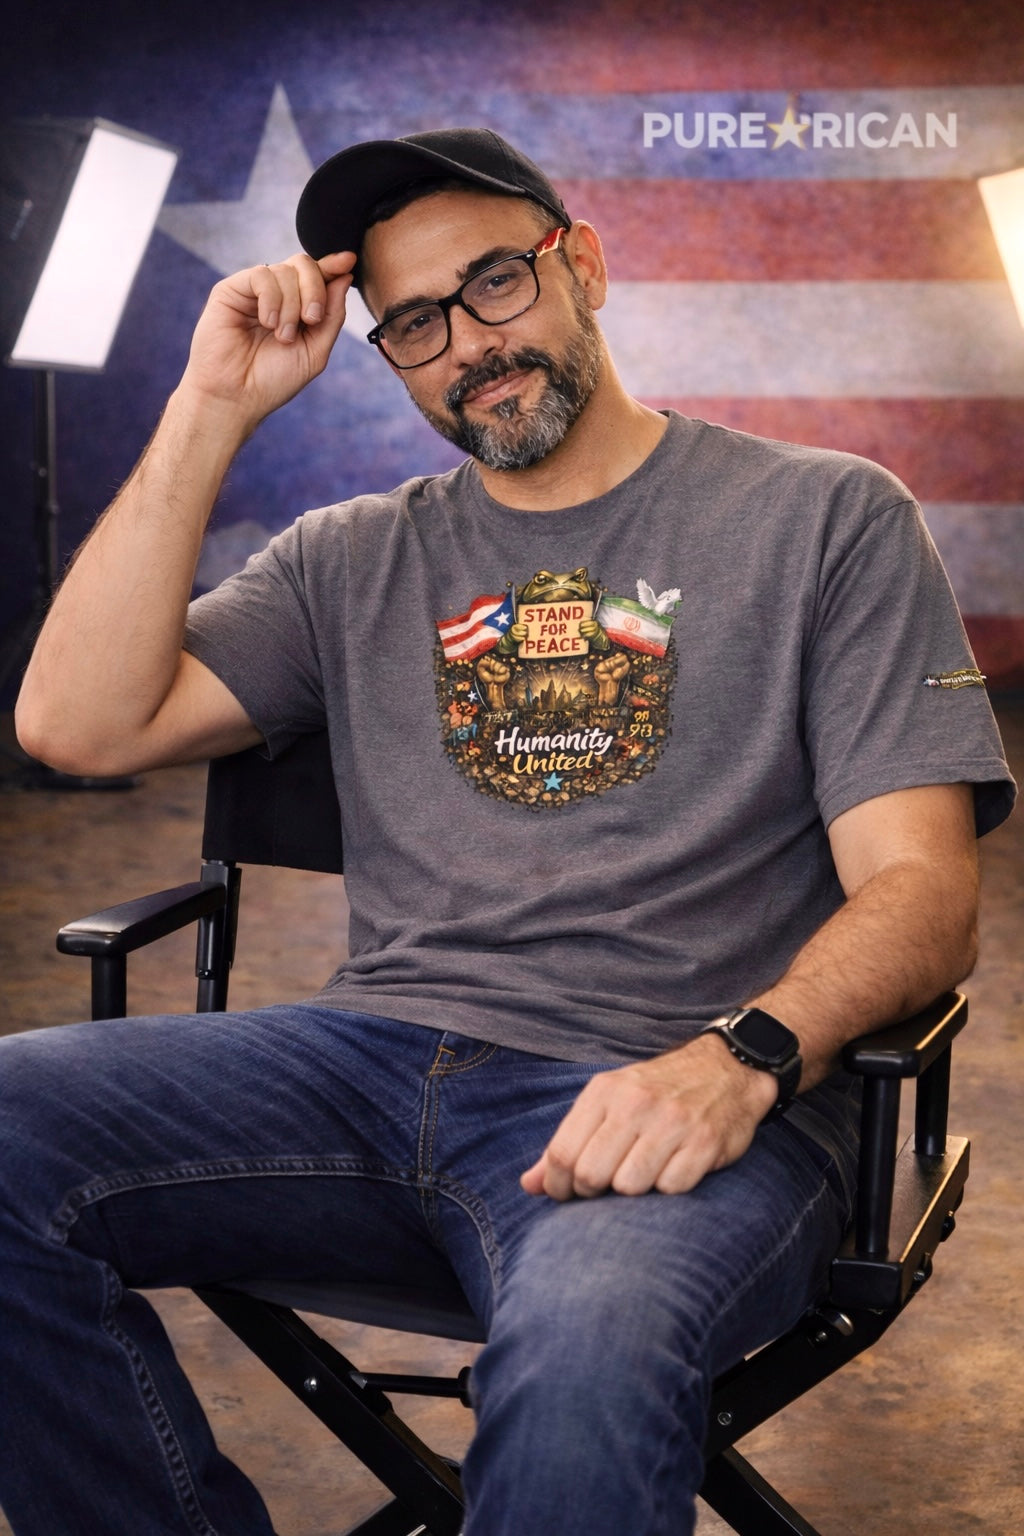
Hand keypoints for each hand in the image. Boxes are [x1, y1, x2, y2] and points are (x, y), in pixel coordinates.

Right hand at [181, 251, 355, 425]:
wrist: (237, 397)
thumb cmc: (273, 380)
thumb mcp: (315, 350)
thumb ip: (332, 315)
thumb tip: (345, 277)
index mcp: (297, 308)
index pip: (317, 276)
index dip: (333, 265)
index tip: (349, 261)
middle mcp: (276, 296)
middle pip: (304, 265)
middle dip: (315, 289)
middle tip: (311, 320)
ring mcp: (253, 292)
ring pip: (285, 271)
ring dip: (292, 305)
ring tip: (282, 336)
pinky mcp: (231, 290)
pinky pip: (262, 275)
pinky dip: (272, 299)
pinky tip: (268, 323)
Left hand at [520, 1033, 777, 1199]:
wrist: (726, 1069)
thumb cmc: (656, 1092)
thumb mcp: (607, 1104)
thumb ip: (566, 1144)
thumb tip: (529, 1186)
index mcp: (604, 1091)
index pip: (562, 1154)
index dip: (558, 1186)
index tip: (567, 1193)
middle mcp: (636, 1103)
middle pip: (592, 1175)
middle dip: (594, 1192)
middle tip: (606, 1187)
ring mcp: (673, 1122)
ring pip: (631, 1187)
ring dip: (634, 1191)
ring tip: (642, 1173)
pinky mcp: (706, 1142)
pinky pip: (672, 1188)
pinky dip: (669, 1188)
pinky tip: (673, 1169)